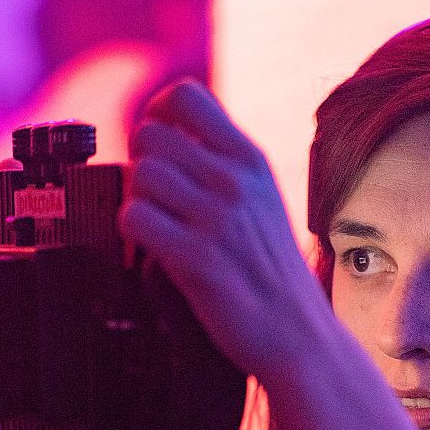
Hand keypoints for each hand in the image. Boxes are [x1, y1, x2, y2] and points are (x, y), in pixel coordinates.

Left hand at [120, 82, 328, 385]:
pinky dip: (131, 231)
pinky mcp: (195, 258)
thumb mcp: (263, 197)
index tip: (158, 144)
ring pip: (139, 174)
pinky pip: (134, 218)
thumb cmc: (273, 270)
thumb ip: (225, 162)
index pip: (186, 95)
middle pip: (150, 134)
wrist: (297, 333)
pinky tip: (152, 246)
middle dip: (139, 161)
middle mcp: (235, 181)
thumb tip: (173, 133)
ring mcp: (216, 218)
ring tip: (156, 224)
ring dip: (136, 198)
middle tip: (153, 195)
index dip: (157, 113)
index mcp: (250, 158)